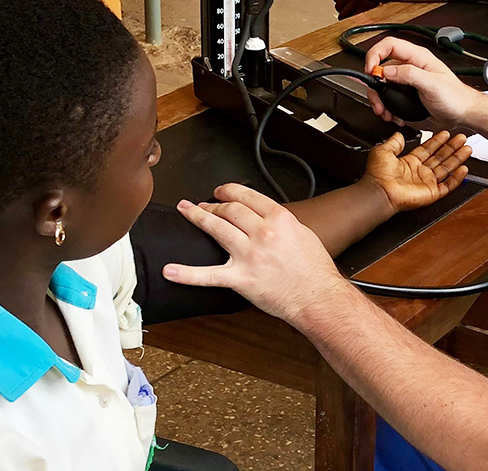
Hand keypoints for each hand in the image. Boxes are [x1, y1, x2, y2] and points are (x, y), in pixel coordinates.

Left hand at [165, 187, 348, 321]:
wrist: (317, 297)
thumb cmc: (314, 270)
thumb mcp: (303, 233)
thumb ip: (281, 222)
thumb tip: (264, 218)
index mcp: (280, 219)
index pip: (248, 196)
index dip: (230, 191)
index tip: (221, 191)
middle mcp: (263, 233)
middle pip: (230, 210)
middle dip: (213, 204)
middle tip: (203, 203)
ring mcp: (249, 255)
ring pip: (216, 228)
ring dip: (198, 217)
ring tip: (186, 211)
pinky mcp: (241, 279)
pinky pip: (208, 275)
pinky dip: (187, 274)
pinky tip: (170, 270)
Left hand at [363, 131, 470, 212]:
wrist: (380, 192)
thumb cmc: (378, 175)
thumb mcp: (383, 150)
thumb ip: (394, 141)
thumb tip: (399, 134)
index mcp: (409, 162)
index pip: (428, 149)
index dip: (438, 140)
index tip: (446, 133)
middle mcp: (419, 172)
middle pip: (440, 157)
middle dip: (452, 147)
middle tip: (461, 138)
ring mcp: (427, 182)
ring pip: (447, 168)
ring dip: (457, 158)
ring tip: (467, 148)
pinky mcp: (432, 193)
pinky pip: (448, 185)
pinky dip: (457, 178)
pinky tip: (464, 169)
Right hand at [364, 37, 482, 123]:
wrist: (462, 113)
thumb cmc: (455, 97)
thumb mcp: (432, 85)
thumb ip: (410, 75)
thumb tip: (387, 71)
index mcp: (418, 57)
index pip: (389, 45)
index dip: (375, 55)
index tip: (371, 71)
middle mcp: (412, 66)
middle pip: (382, 66)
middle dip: (375, 83)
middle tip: (377, 98)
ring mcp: (409, 79)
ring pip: (384, 83)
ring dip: (380, 98)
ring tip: (384, 110)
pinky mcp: (408, 92)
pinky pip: (390, 95)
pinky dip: (387, 105)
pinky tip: (393, 114)